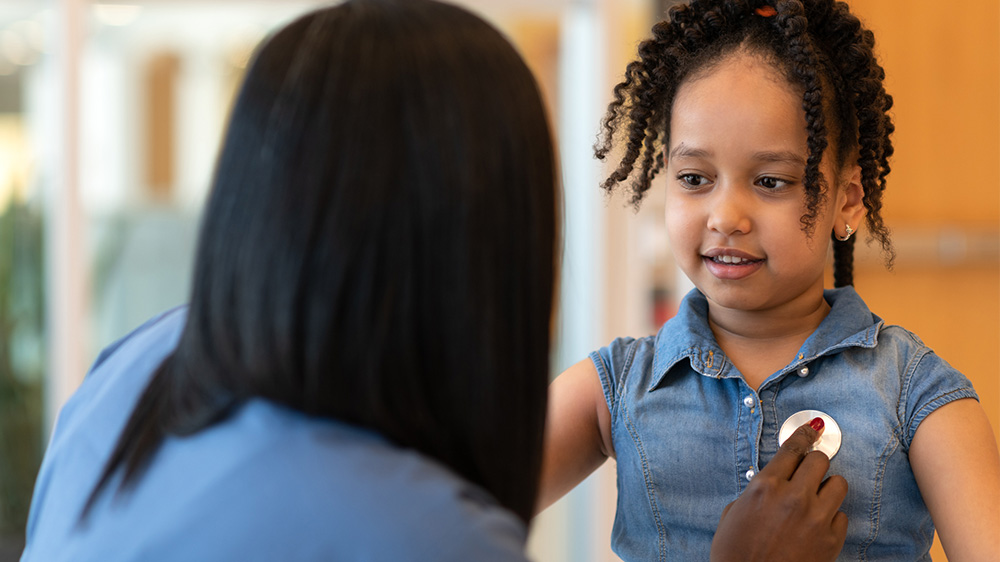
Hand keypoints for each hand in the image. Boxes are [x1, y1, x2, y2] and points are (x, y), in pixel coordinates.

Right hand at [710, 419, 848, 561]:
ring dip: (827, 488)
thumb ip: (754, 493)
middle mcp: (793, 497)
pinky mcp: (831, 540)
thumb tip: (767, 484)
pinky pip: (842, 516)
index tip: (812, 429)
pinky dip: (831, 518)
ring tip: (816, 499)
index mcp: (765, 487)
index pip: (792, 448)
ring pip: (839, 484)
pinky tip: (817, 526)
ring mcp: (816, 518)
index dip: (804, 435)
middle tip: (809, 472)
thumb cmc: (735, 555)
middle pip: (819, 461)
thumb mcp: (733, 515)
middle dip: (814, 464)